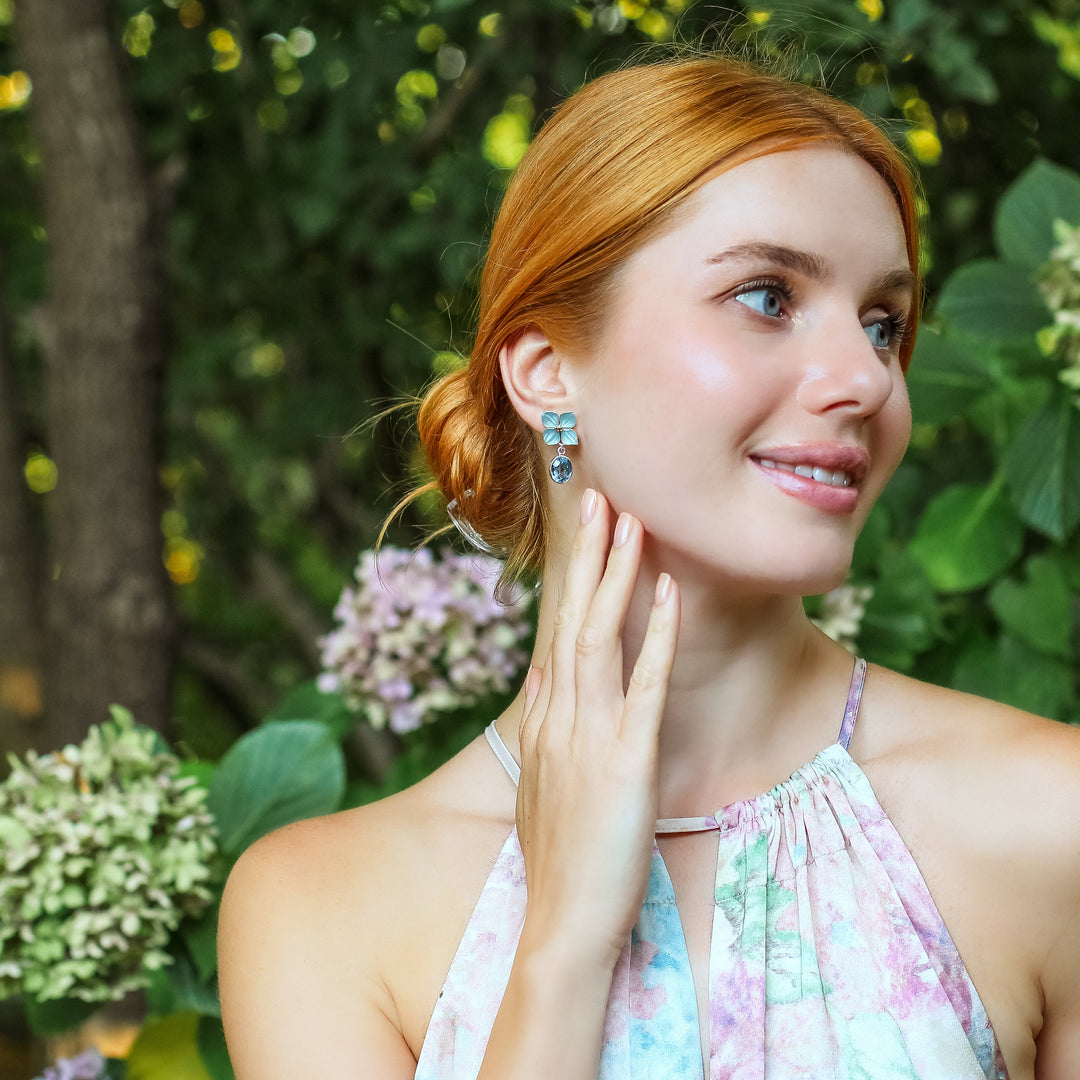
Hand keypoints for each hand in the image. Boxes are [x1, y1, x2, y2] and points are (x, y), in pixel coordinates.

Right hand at [515, 488, 679, 967]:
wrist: (563, 924)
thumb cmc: (561, 862)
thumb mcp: (541, 787)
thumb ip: (542, 730)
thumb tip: (542, 681)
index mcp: (543, 724)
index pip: (556, 634)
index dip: (572, 580)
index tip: (586, 536)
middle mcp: (558, 718)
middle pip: (570, 619)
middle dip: (587, 556)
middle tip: (600, 498)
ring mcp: (589, 736)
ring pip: (598, 637)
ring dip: (615, 576)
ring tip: (629, 522)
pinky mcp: (626, 760)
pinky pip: (644, 685)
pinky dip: (655, 635)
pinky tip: (669, 593)